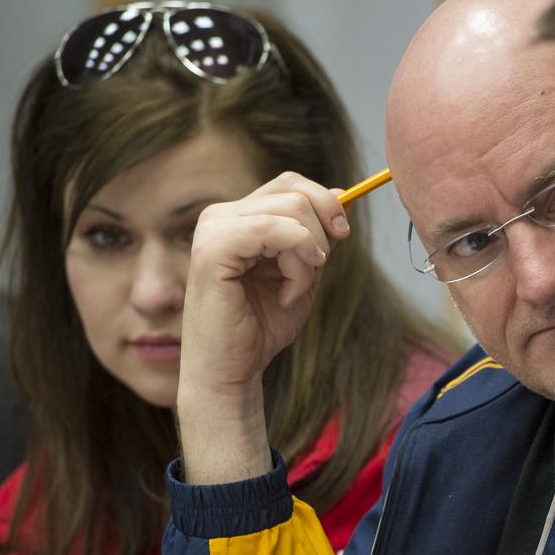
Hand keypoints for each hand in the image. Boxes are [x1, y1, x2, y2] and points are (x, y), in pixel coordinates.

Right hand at [178, 173, 349, 481]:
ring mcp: (213, 229)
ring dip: (309, 254)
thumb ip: (318, 236)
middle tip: (317, 271)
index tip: (343, 235)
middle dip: (322, 232)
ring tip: (296, 291)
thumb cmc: (263, 326)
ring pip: (290, 209)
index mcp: (241, 218)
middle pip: (294, 191)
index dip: (325, 202)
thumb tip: (342, 195)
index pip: (291, 184)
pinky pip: (272, 229)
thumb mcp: (304, 273)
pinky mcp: (211, 249)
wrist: (232, 370)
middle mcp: (222, 216)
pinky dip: (296, 261)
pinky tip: (290, 293)